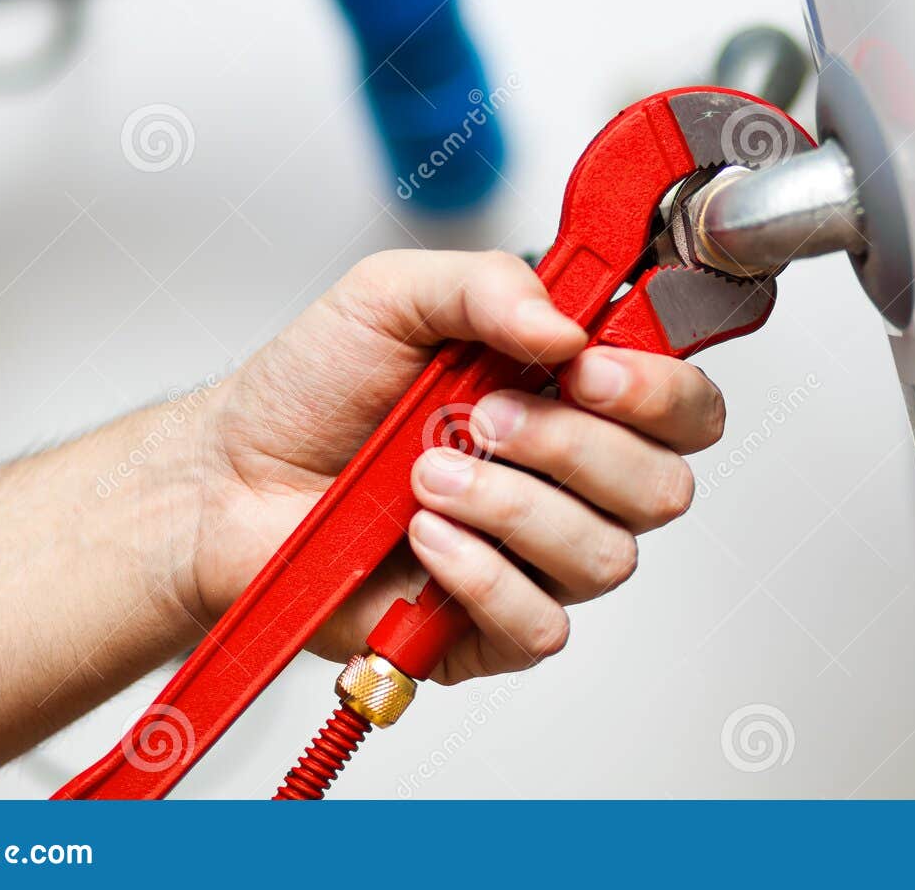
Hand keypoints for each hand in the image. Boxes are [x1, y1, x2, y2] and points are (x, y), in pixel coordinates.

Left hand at [187, 250, 725, 682]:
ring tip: (428, 477)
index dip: (660, 391)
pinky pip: (542, 624)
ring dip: (513, 507)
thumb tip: (569, 328)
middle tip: (487, 417)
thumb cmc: (314, 390)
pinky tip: (424, 542)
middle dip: (575, 447)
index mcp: (572, 394)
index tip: (590, 369)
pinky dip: (483, 577)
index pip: (684, 406)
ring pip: (606, 555)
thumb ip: (489, 286)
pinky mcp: (491, 627)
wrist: (230, 477)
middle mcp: (571, 478)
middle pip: (663, 486)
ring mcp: (537, 556)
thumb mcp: (393, 295)